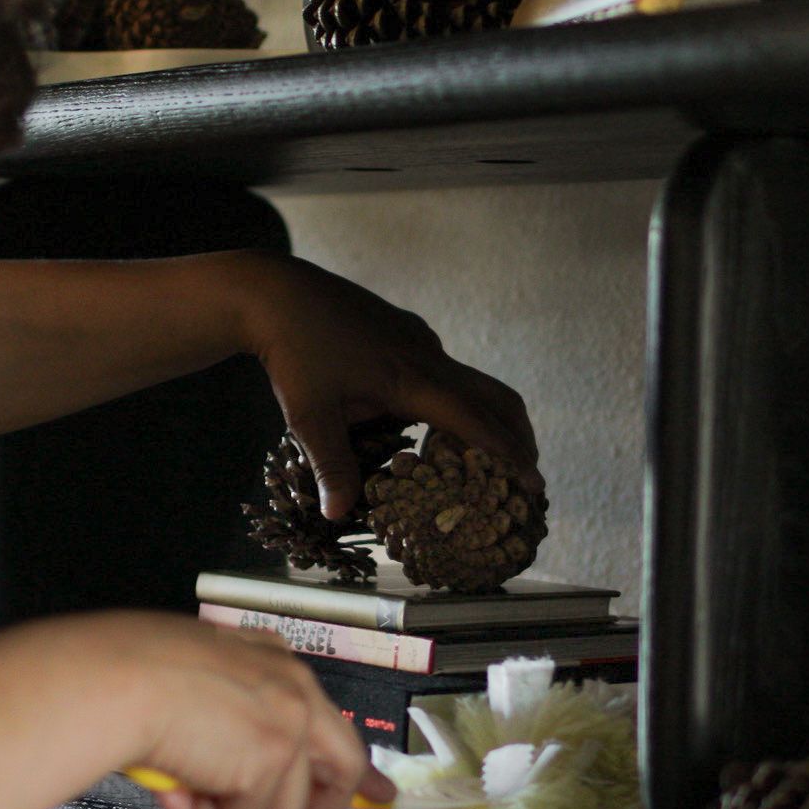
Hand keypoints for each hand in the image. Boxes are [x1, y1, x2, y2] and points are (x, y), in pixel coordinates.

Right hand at [61, 612, 392, 808]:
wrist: (112, 680)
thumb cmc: (124, 678)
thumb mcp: (190, 686)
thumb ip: (226, 718)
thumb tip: (228, 774)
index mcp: (273, 663)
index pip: (331, 721)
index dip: (357, 768)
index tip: (377, 794)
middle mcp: (294, 686)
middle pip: (345, 765)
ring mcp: (291, 722)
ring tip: (185, 804)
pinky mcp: (273, 759)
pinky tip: (176, 797)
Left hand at [229, 252, 541, 518]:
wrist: (275, 292)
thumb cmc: (292, 353)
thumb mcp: (308, 416)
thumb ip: (331, 466)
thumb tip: (336, 516)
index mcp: (412, 379)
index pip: (476, 422)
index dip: (508, 455)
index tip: (534, 484)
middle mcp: (427, 356)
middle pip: (496, 397)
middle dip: (518, 436)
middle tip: (527, 475)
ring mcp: (420, 340)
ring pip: (473, 383)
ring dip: (489, 419)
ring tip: (487, 458)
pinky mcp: (407, 332)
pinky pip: (447, 371)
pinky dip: (459, 402)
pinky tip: (435, 425)